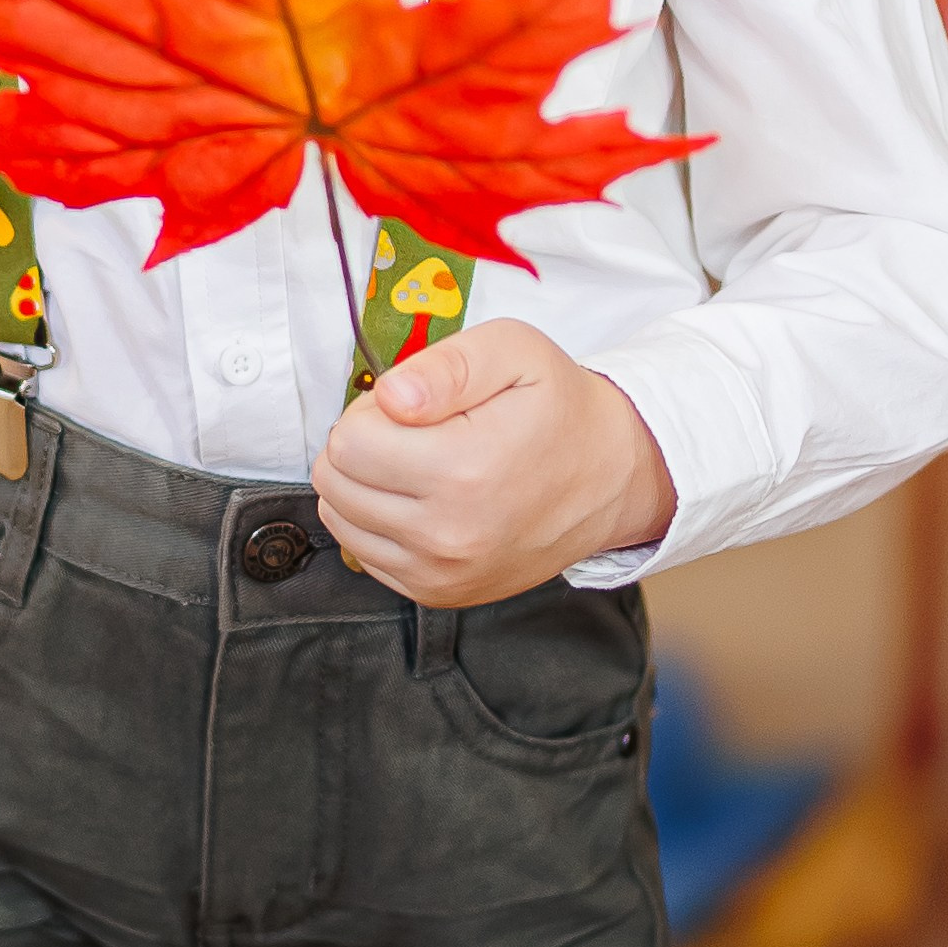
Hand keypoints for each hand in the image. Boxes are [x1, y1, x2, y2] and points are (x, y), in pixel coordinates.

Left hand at [311, 320, 675, 604]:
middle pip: (335, 481)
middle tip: (417, 431)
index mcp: (463, 470)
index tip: (414, 407)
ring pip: (341, 519)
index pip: (348, 442)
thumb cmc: (558, 407)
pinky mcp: (440, 594)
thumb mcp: (514, 352)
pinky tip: (425, 499)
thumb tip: (388, 398)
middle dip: (363, 444)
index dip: (372, 411)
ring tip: (421, 464)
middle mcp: (448, 535)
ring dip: (365, 484)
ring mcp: (443, 573)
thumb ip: (445, 365)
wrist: (612, 477)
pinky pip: (363, 553)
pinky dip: (378, 522)